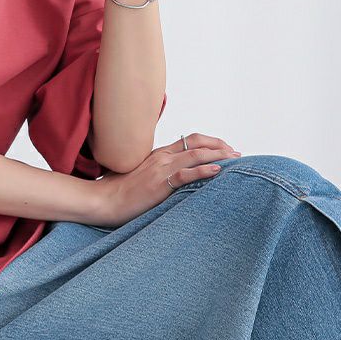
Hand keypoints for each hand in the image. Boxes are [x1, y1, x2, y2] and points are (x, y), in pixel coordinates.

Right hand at [81, 134, 242, 228]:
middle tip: (236, 153)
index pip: (189, 140)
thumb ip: (156, 171)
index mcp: (158, 154)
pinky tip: (217, 171)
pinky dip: (203, 170)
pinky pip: (186, 174)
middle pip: (197, 143)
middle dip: (220, 146)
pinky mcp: (159, 183)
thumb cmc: (119, 190)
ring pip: (195, 155)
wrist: (104, 199)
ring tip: (234, 159)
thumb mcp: (140, 175)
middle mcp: (161, 157)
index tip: (225, 148)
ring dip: (218, 155)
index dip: (211, 141)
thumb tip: (172, 177)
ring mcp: (160, 169)